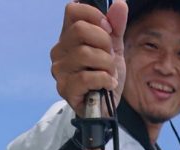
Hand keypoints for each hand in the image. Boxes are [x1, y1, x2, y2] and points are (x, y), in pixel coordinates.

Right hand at [50, 0, 127, 115]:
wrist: (108, 108)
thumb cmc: (106, 77)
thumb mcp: (115, 49)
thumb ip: (116, 27)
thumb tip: (119, 4)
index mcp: (69, 36)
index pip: (73, 10)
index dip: (95, 16)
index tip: (109, 30)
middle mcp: (59, 50)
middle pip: (80, 30)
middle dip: (104, 43)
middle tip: (110, 58)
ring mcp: (60, 70)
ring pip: (85, 54)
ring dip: (106, 65)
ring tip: (109, 74)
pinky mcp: (65, 89)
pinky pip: (86, 77)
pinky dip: (104, 80)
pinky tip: (108, 85)